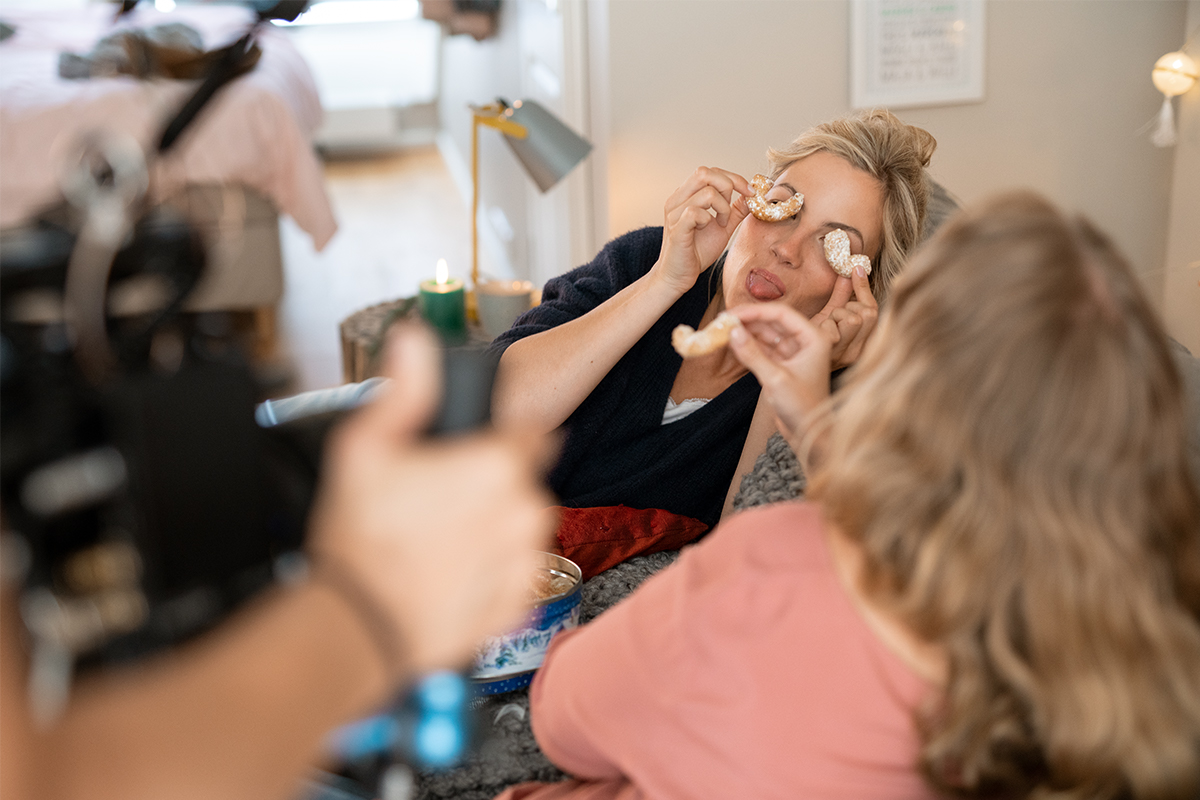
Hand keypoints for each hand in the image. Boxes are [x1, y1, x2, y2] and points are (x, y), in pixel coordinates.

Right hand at [308, 324, 557, 676]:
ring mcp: (526, 562)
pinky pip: (517, 572)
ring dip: (496, 525)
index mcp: (499, 467)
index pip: (533, 433)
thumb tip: (416, 339)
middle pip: (524, 481)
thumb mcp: (366, 447)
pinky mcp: (520, 604)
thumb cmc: (360, 538)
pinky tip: (450, 571)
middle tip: (440, 499)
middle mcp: (525, 512)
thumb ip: (404, 389)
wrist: (358, 627)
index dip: (505, 437)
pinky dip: (494, 569)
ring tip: (440, 538)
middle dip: (494, 483)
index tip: (475, 450)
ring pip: (523, 527)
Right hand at [652, 167, 751, 294]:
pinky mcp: (677, 228)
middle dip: (728, 186)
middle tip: (733, 207)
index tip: (750, 192)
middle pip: (704, 173)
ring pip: (706, 192)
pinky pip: (695, 212)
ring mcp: (675, 213)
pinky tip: (708, 228)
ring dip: (722, 207)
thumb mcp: (722, 227)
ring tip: (721, 223)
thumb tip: (751, 196)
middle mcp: (677, 199)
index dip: (733, 177)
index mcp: (686, 195)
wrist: (677, 276)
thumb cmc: (696, 252)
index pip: (710, 172)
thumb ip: (735, 211)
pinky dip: (709, 219)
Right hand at [728, 303, 831, 454]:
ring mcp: (793, 353)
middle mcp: (805, 342)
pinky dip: (748, 346)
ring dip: (746, 332)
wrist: (809, 435)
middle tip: (723, 321)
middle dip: (748, 321)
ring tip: (723, 331)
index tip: (732, 314)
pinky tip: (732, 343)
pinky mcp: (782, 365)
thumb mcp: (775, 379)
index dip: (755, 311)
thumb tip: (732, 332)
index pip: (782, 314)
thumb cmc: (803, 408)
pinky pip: (763, 349)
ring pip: (766, 335)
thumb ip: (753, 354)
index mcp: (813, 338)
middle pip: (773, 322)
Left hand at [808, 265, 878, 368]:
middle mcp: (856, 352)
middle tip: (833, 313)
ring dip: (838, 314)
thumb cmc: (807, 338)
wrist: (786, 358)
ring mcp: (843, 355)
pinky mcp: (830, 354)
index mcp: (860, 344)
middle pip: (868, 313)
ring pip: (854, 318)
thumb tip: (854, 269)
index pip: (873, 311)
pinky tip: (817, 329)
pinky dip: (827, 322)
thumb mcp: (829, 315)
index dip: (864, 288)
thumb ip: (842, 294)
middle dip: (849, 305)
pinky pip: (836, 326)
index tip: (855, 269)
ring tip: (825, 322)